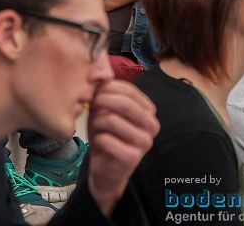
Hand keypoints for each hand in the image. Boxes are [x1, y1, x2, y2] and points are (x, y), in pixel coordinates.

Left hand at [85, 79, 159, 216]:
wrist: (106, 170)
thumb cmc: (107, 135)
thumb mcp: (105, 110)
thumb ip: (105, 93)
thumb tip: (98, 75)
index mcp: (148, 110)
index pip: (129, 90)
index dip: (107, 88)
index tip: (95, 92)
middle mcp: (152, 125)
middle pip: (124, 103)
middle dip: (101, 101)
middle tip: (92, 107)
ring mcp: (145, 142)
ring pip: (111, 120)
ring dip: (97, 123)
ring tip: (96, 129)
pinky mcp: (133, 158)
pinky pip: (106, 140)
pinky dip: (97, 140)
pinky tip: (100, 145)